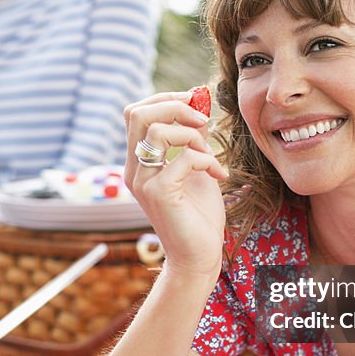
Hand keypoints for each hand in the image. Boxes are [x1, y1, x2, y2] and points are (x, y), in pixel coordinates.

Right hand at [124, 92, 228, 278]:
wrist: (199, 256)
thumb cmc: (199, 215)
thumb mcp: (197, 168)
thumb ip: (193, 139)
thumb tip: (199, 105)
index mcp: (138, 161)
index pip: (135, 113)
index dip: (164, 99)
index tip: (194, 101)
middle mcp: (134, 170)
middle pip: (138, 114)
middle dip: (175, 106)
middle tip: (203, 120)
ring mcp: (143, 182)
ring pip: (156, 131)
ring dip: (192, 134)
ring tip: (210, 154)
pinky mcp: (159, 194)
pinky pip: (183, 158)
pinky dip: (206, 160)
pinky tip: (220, 174)